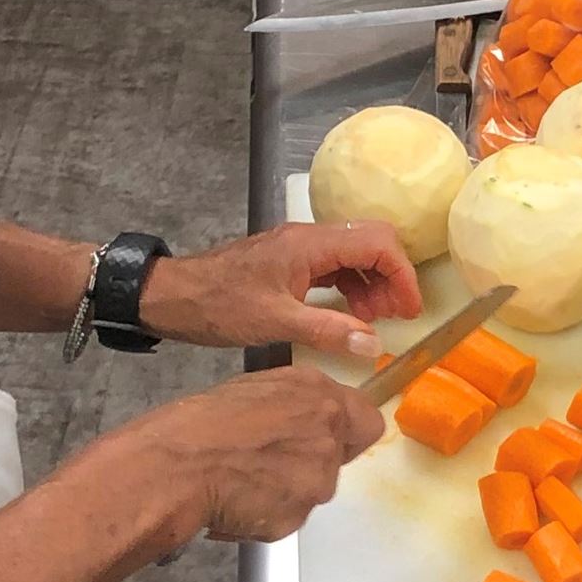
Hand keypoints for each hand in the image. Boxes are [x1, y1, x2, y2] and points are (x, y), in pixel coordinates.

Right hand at [131, 364, 385, 545]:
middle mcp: (328, 437)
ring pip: (312, 490)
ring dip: (288, 490)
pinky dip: (268, 514)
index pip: (367, 422)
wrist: (179, 464)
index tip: (328, 437)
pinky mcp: (296, 517)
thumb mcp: (262, 388)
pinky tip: (237, 500)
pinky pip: (288, 518)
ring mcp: (316, 481)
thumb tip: (308, 414)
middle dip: (310, 463)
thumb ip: (299, 402)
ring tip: (245, 480)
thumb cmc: (206, 420)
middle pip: (338, 459)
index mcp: (321, 397)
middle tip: (270, 461)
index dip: (347, 432)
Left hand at [139, 221, 423, 358]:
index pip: (377, 243)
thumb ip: (328, 331)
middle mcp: (310, 237)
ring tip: (375, 321)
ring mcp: (299, 248)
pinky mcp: (289, 262)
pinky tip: (350, 314)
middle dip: (392, 275)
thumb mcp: (275, 323)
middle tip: (397, 315)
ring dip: (372, 282)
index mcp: (311, 244)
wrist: (172, 296)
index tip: (409, 309)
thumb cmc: (219, 306)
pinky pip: (334, 266)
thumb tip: (374, 344)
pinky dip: (351, 286)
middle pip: (371, 241)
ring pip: (354, 254)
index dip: (402, 274)